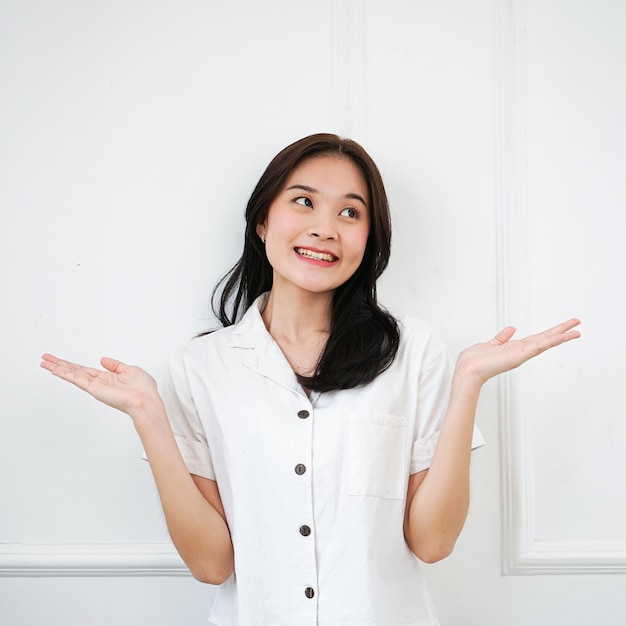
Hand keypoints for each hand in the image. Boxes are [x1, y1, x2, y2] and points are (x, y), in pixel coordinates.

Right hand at [40, 354, 161, 419]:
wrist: (146, 400)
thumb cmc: (143, 389)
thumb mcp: (130, 370)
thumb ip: (115, 365)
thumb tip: (103, 360)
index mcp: (107, 378)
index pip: (84, 370)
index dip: (71, 365)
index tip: (59, 360)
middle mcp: (98, 383)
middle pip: (74, 371)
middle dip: (59, 365)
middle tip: (44, 358)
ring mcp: (95, 386)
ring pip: (72, 374)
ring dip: (58, 368)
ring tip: (44, 362)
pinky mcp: (95, 389)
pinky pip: (78, 379)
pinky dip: (66, 374)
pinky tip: (55, 370)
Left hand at [455, 318, 580, 384]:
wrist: (467, 370)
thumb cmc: (475, 360)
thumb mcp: (491, 344)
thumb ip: (502, 337)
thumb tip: (512, 328)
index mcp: (515, 348)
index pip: (537, 338)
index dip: (551, 332)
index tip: (564, 326)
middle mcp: (520, 351)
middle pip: (546, 339)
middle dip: (562, 331)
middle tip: (578, 324)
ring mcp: (521, 355)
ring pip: (545, 343)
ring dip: (560, 337)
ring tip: (576, 331)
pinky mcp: (517, 357)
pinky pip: (536, 347)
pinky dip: (548, 342)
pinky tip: (559, 337)